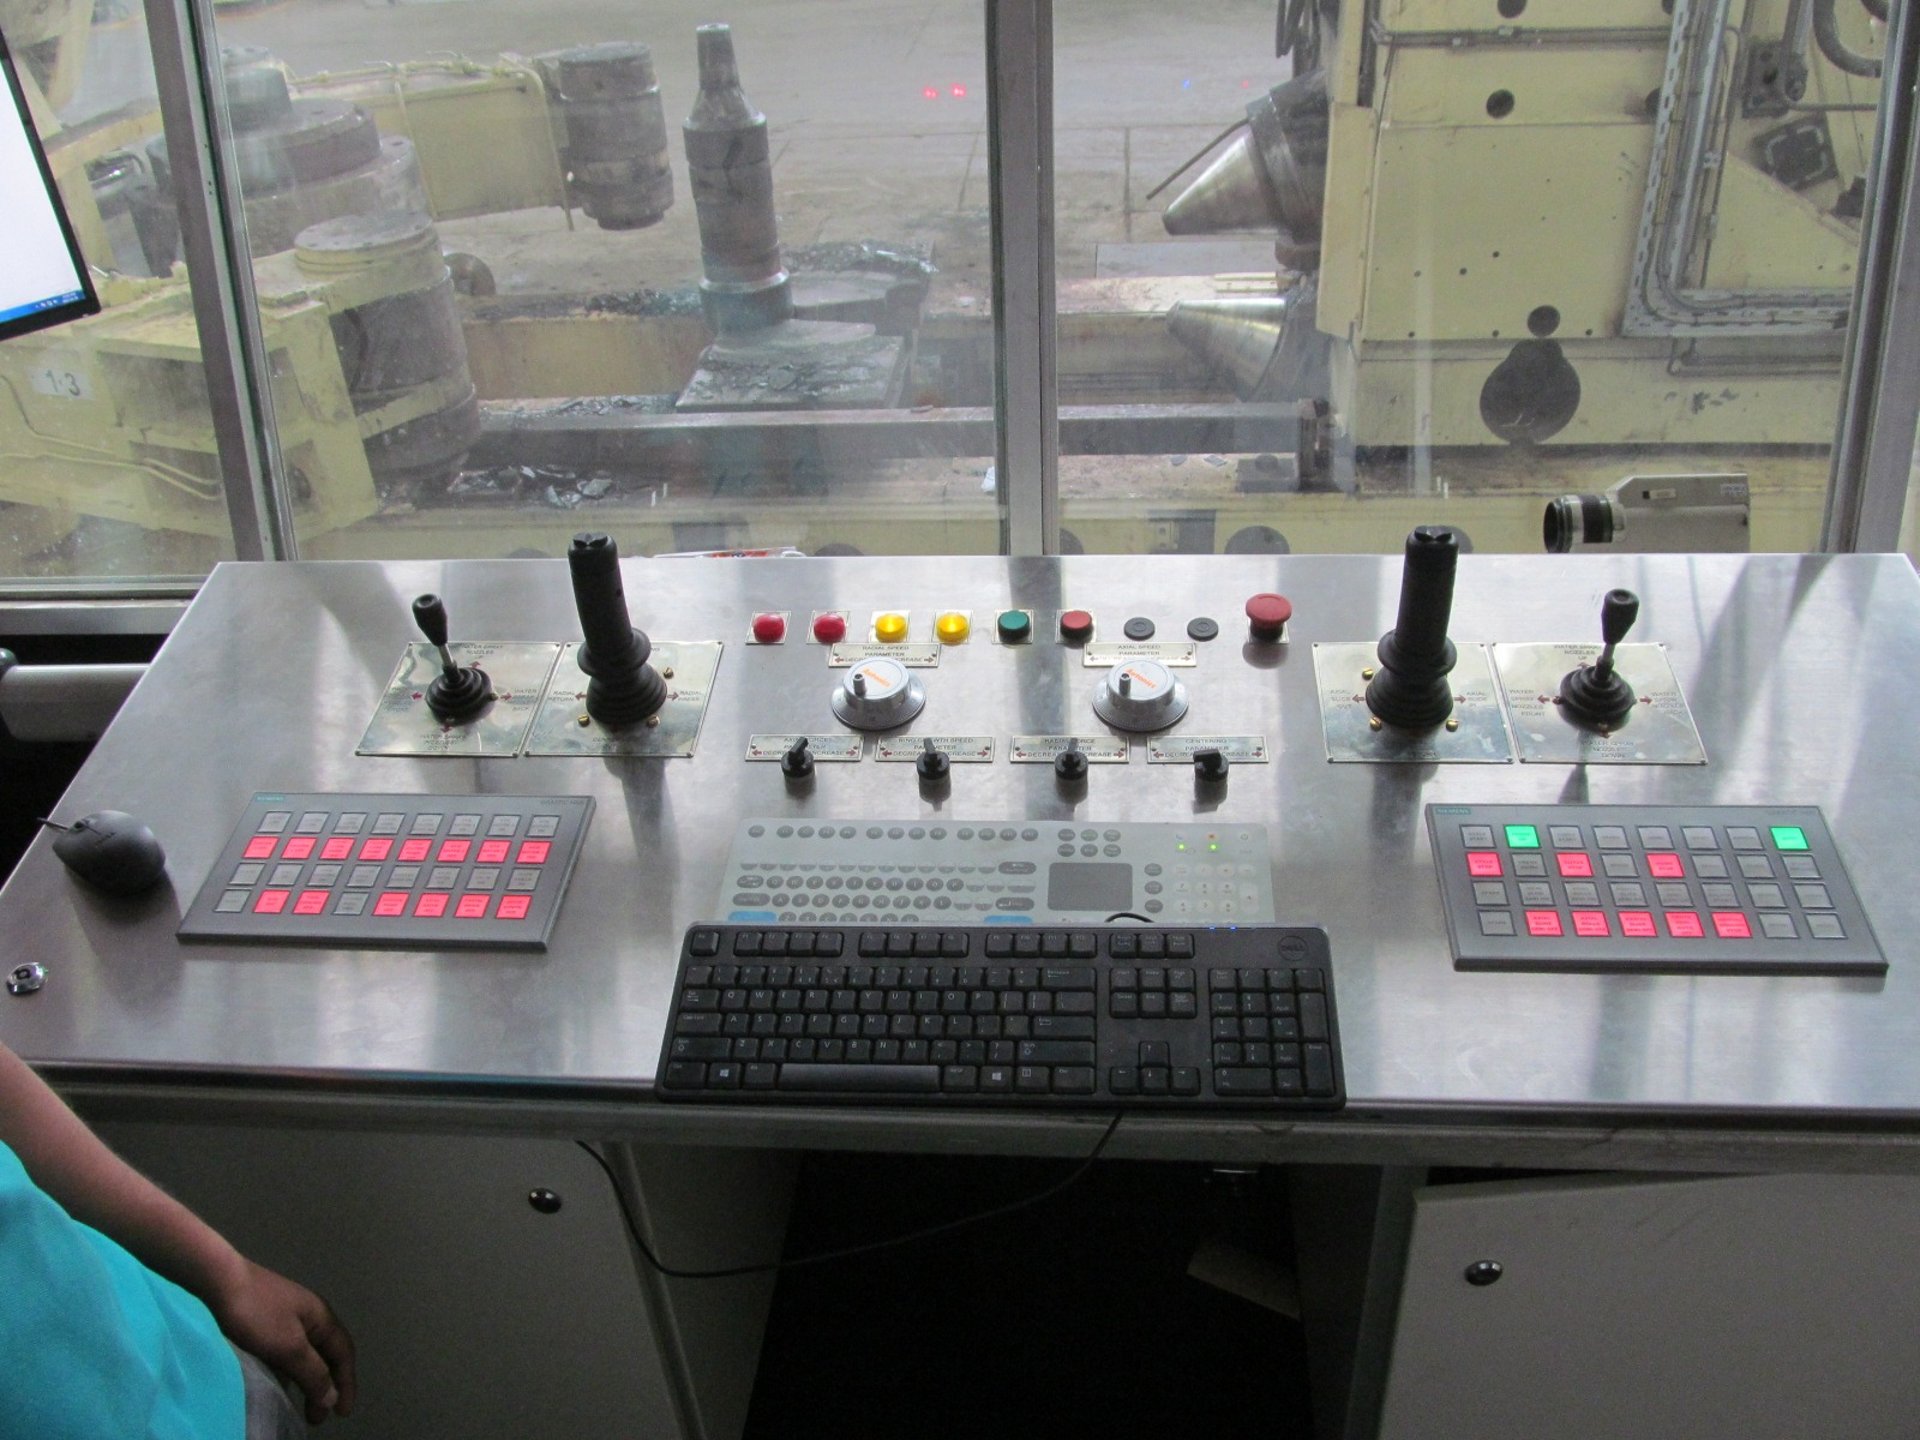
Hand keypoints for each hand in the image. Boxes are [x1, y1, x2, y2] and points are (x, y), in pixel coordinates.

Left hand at [211, 1259, 357, 1423]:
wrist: (219, 1282)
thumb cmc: (258, 1314)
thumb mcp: (289, 1347)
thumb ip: (313, 1373)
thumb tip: (332, 1397)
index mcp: (321, 1318)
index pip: (343, 1354)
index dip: (347, 1384)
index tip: (342, 1414)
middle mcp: (309, 1317)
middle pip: (326, 1356)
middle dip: (326, 1387)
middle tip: (317, 1418)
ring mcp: (286, 1317)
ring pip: (304, 1355)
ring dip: (306, 1381)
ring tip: (298, 1406)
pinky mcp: (265, 1321)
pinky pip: (285, 1353)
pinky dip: (287, 1372)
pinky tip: (276, 1383)